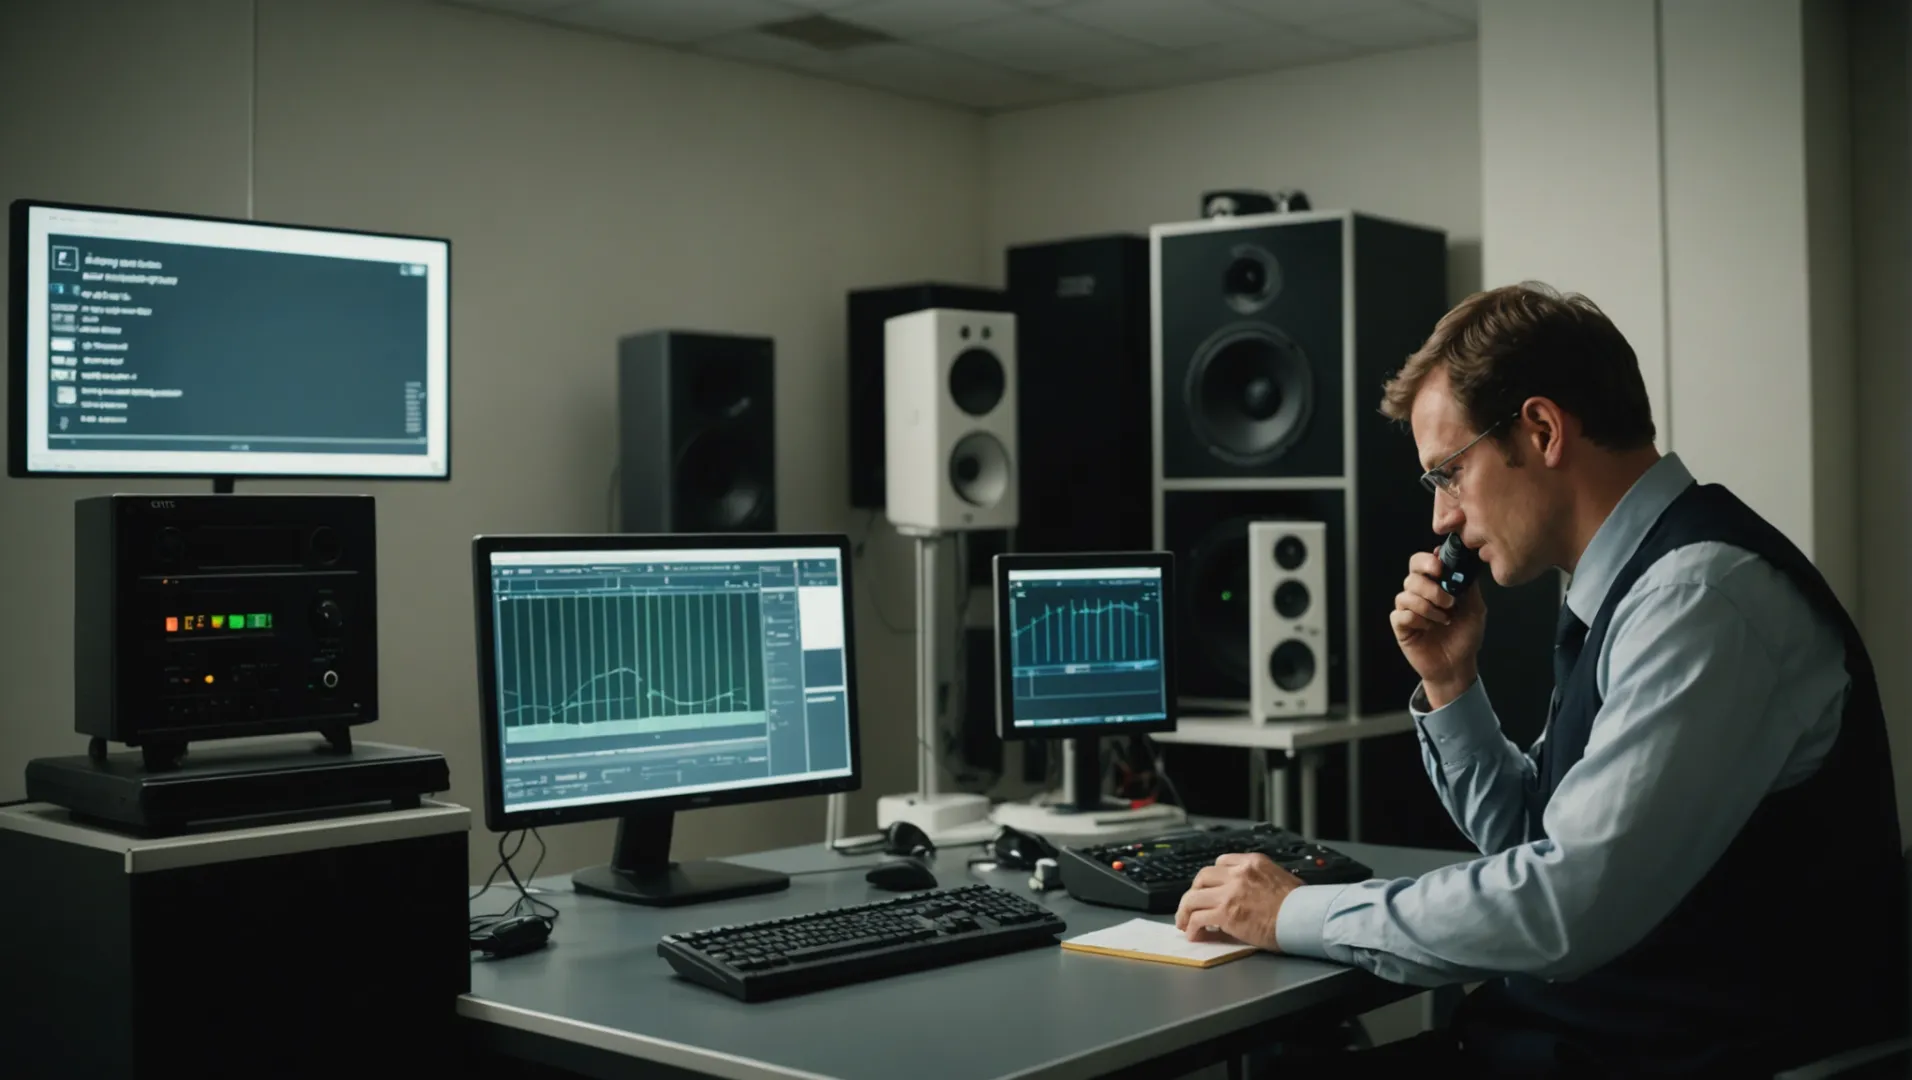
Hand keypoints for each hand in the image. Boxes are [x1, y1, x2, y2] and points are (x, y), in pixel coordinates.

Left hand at [1172, 852, 1303, 950]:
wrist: (1304, 918)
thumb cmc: (1299, 905)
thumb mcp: (1280, 879)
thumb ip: (1260, 881)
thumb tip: (1249, 897)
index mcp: (1252, 862)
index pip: (1221, 862)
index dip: (1211, 878)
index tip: (1208, 888)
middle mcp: (1237, 873)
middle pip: (1202, 877)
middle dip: (1194, 892)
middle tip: (1191, 906)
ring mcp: (1229, 892)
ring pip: (1193, 897)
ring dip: (1185, 911)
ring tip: (1184, 922)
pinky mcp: (1225, 913)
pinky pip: (1198, 918)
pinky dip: (1192, 927)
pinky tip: (1194, 934)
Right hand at [1390, 549, 1485, 707]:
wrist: (1458, 666)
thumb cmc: (1465, 638)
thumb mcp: (1476, 609)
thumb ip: (1469, 586)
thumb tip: (1464, 564)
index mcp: (1434, 586)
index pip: (1420, 563)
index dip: (1427, 561)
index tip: (1440, 568)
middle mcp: (1419, 595)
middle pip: (1412, 577)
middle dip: (1430, 588)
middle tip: (1448, 602)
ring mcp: (1408, 610)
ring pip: (1405, 596)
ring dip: (1427, 607)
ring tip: (1443, 620)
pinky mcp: (1401, 626)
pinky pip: (1401, 615)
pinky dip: (1417, 620)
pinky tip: (1428, 628)